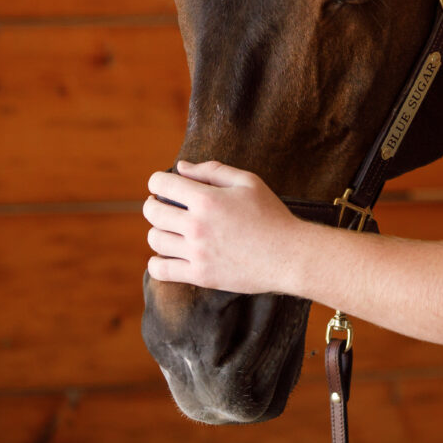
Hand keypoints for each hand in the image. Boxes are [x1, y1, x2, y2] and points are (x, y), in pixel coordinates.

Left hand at [144, 160, 301, 294]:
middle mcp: (197, 225)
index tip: (162, 185)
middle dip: (153, 204)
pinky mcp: (200, 275)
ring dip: (158, 231)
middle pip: (153, 212)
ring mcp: (197, 252)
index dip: (158, 181)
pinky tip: (166, 255)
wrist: (288, 255)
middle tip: (162, 205)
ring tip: (169, 229)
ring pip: (155, 239)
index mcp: (207, 199)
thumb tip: (182, 167)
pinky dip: (157, 262)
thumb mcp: (248, 182)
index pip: (162, 184)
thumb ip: (213, 170)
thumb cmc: (271, 214)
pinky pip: (161, 270)